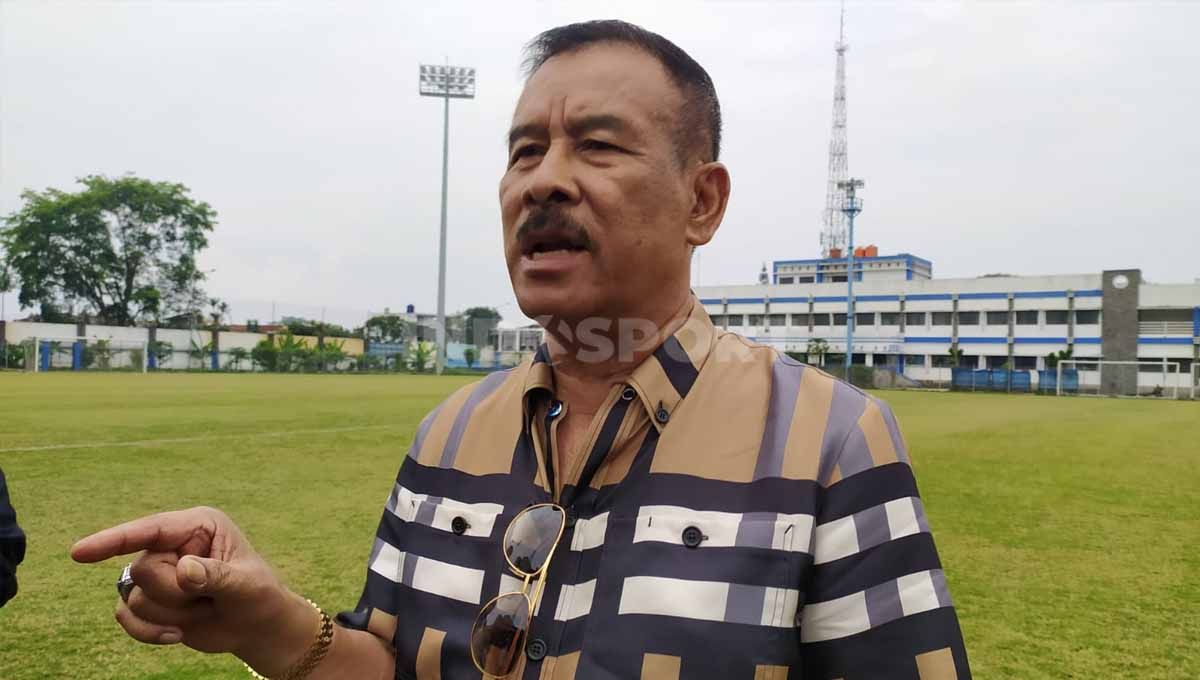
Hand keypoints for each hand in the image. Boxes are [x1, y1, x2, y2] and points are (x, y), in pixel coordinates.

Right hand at [71, 506, 317, 674]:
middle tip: (209, 599)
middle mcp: (172, 544)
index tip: (79, 553)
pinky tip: (176, 635)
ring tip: (203, 610)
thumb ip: (216, 576)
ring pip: (134, 598)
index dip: (114, 540)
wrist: (255, 627)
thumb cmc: (258, 596)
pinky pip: (125, 615)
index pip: (151, 529)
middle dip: (176, 595)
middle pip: (143, 570)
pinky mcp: (147, 598)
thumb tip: (184, 570)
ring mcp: (156, 572)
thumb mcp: (246, 585)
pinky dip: (148, 632)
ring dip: (171, 615)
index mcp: (199, 526)